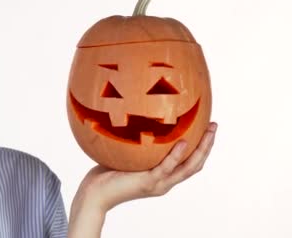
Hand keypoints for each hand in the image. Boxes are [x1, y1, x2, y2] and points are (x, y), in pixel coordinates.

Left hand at [68, 122, 217, 237]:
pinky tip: (183, 141)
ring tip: (208, 131)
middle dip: (208, 145)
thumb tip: (136, 116)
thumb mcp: (127, 154)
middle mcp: (164, 182)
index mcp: (162, 176)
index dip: (201, 147)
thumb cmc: (106, 173)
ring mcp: (158, 183)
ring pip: (187, 167)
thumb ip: (137, 142)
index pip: (188, 162)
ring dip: (200, 149)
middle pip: (195, 164)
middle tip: (215, 126)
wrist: (94, 194)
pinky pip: (166, 168)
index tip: (207, 127)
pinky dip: (176, 155)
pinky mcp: (147, 182)